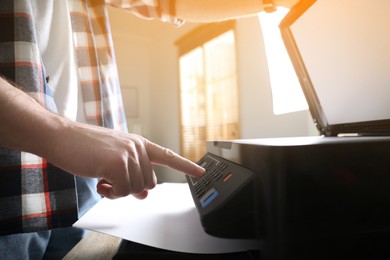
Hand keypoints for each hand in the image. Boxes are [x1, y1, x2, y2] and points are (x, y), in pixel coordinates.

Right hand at [46, 121, 204, 199]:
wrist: (61, 136)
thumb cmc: (85, 147)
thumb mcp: (113, 161)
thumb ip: (131, 175)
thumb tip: (144, 194)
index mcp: (138, 143)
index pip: (167, 156)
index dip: (185, 165)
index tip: (201, 172)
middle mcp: (138, 147)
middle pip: (148, 183)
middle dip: (130, 188)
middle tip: (110, 182)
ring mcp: (129, 154)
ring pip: (135, 189)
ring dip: (117, 191)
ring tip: (102, 178)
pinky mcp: (118, 163)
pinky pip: (123, 191)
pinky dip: (110, 193)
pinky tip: (99, 182)